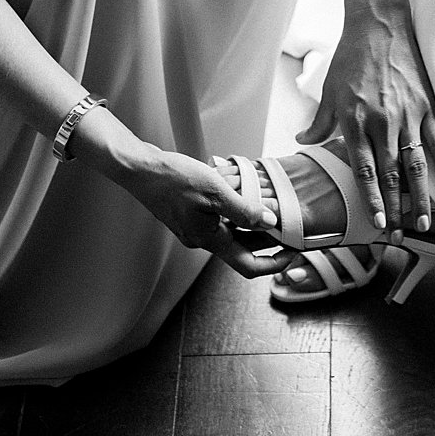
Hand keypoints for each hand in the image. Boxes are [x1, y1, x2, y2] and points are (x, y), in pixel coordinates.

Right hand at [122, 146, 292, 278]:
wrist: (141, 169)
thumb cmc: (173, 178)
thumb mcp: (215, 191)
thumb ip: (244, 210)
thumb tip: (270, 223)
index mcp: (208, 240)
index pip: (248, 266)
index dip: (274, 263)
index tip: (293, 252)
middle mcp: (202, 239)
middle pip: (243, 247)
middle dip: (267, 237)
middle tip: (289, 221)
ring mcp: (194, 228)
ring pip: (232, 231)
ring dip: (251, 220)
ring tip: (270, 202)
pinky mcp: (190, 216)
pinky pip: (220, 219)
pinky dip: (235, 209)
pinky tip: (243, 191)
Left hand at [300, 1, 434, 237]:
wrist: (379, 24)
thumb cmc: (351, 55)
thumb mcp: (329, 89)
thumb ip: (319, 121)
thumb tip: (303, 142)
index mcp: (356, 121)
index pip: (364, 170)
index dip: (372, 200)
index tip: (379, 225)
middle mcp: (382, 122)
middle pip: (391, 174)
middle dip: (396, 208)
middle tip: (402, 235)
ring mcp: (407, 114)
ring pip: (416, 163)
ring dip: (422, 195)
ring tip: (427, 221)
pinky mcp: (426, 103)